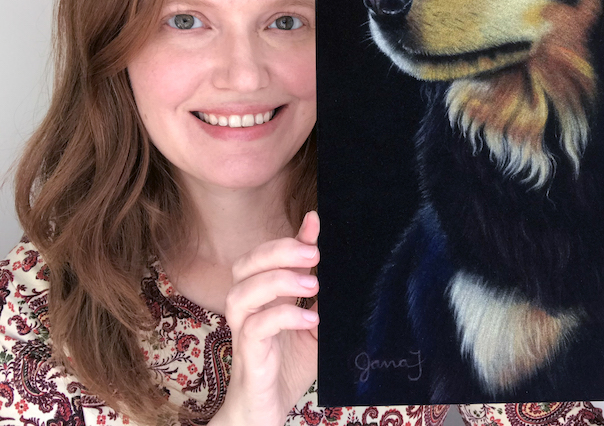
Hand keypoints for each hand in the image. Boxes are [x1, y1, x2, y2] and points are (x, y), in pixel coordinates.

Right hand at [210, 211, 319, 425]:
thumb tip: (337, 264)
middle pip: (245, 265)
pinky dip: (284, 316)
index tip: (315, 220)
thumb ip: (321, 296)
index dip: (289, 238)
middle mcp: (248, 309)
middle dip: (278, 251)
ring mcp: (244, 331)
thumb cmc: (289, 367)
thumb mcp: (313, 326)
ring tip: (312, 284)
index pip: (267, 256)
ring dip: (278, 280)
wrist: (268, 412)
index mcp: (264, 297)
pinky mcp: (248, 355)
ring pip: (242, 292)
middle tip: (313, 254)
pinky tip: (311, 319)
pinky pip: (255, 327)